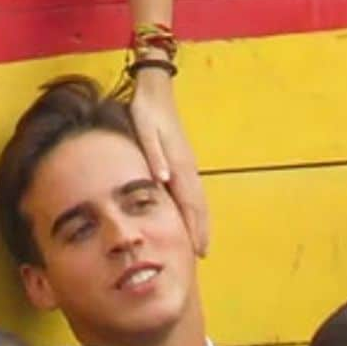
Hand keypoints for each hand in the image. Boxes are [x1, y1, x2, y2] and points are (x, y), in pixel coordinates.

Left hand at [128, 67, 209, 256]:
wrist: (156, 91)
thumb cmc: (147, 113)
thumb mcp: (145, 132)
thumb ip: (153, 157)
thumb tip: (162, 181)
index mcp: (178, 165)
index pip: (190, 204)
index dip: (194, 228)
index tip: (198, 249)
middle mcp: (187, 168)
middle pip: (199, 205)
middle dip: (201, 229)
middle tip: (202, 254)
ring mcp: (188, 163)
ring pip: (198, 198)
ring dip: (200, 220)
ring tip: (200, 240)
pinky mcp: (184, 159)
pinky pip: (193, 190)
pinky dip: (195, 207)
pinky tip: (191, 213)